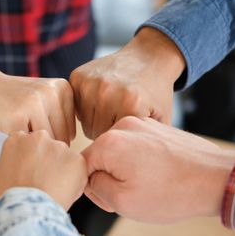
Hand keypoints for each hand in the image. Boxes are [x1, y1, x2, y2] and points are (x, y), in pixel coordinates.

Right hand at [0, 74, 75, 143]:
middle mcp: (53, 93)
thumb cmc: (12, 100)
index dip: (51, 140)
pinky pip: (26, 145)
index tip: (34, 129)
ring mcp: (35, 103)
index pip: (70, 134)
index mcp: (63, 89)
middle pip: (60, 141)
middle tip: (24, 137)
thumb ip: (60, 120)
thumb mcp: (43, 99)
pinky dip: (17, 147)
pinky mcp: (17, 116)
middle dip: (43, 147)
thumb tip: (71, 157)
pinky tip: (8, 133)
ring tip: (18, 135)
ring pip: (45, 144)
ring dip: (31, 148)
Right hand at [0, 130, 87, 209]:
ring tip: (53, 191)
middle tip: (43, 183)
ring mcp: (59, 147)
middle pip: (48, 148)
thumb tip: (13, 170)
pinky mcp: (77, 160)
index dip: (31, 161)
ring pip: (65, 158)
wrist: (25, 213)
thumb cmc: (7, 200)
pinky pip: (79, 170)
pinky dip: (75, 181)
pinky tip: (64, 194)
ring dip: (62, 171)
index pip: (28, 145)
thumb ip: (8, 166)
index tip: (31, 174)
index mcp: (17, 140)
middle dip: (48, 162)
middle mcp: (39, 138)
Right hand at [70, 27, 184, 139]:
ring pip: (82, 121)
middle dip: (105, 132)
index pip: (110, 145)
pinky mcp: (78, 75)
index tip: (128, 135)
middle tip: (118, 121)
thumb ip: (144, 148)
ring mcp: (92, 82)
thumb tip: (120, 177)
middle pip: (94, 133)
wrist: (150, 57)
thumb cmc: (155, 94)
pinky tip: (99, 100)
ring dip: (94, 119)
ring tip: (110, 111)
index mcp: (130, 106)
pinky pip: (74, 105)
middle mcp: (109, 92)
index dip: (119, 143)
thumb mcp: (160, 123)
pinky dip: (84, 105)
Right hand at [82, 116, 234, 222]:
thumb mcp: (122, 202)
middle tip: (130, 197)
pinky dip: (140, 162)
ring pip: (118, 152)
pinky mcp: (157, 128)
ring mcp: (142, 124)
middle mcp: (123, 126)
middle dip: (109, 178)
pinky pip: (136, 146)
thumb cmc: (171, 193)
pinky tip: (157, 176)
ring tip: (147, 187)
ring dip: (124, 171)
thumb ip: (95, 187)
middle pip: (100, 156)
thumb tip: (91, 178)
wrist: (216, 178)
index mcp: (109, 142)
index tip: (110, 200)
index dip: (92, 188)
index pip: (82, 166)